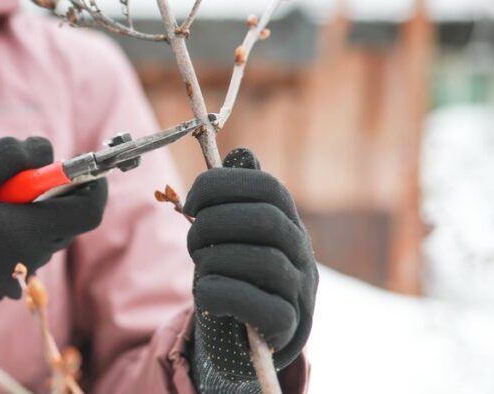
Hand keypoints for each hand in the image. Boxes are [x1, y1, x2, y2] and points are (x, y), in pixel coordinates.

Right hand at [0, 136, 107, 306]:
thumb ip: (10, 155)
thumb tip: (47, 150)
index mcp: (26, 232)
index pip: (89, 210)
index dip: (94, 183)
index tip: (84, 166)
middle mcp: (30, 260)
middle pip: (66, 221)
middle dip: (52, 195)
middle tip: (15, 179)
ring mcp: (17, 280)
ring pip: (43, 236)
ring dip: (28, 214)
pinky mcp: (2, 288)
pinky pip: (22, 254)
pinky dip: (11, 235)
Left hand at [183, 148, 316, 378]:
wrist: (245, 340)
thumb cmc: (234, 278)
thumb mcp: (232, 235)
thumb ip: (234, 198)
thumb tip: (241, 153)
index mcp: (287, 223)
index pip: (269, 187)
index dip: (224, 184)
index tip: (191, 202)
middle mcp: (301, 253)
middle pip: (267, 220)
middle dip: (215, 223)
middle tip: (193, 240)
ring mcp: (300, 291)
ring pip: (263, 261)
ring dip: (216, 260)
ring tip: (200, 267)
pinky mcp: (288, 327)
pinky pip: (258, 306)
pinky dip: (220, 294)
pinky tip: (205, 294)